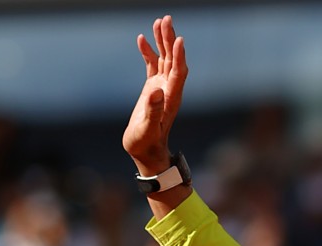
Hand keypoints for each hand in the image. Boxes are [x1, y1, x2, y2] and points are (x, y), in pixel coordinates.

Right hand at [123, 16, 187, 174]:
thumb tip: (156, 91)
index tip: (178, 39)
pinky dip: (149, 52)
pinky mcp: (152, 88)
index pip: (179, 72)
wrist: (145, 150)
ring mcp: (161, 87)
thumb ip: (153, 111)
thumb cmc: (146, 142)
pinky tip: (142, 39)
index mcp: (171, 98)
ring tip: (159, 22)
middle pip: (173, 60)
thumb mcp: (148, 128)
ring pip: (164, 59)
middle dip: (170, 40)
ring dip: (162, 41)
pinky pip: (152, 65)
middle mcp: (170, 89)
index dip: (179, 56)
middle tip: (166, 20)